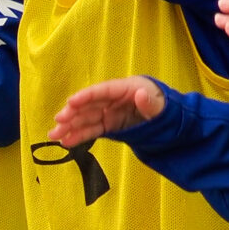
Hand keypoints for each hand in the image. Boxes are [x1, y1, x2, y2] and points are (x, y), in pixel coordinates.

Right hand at [48, 77, 164, 148]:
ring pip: (87, 118)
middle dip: (73, 113)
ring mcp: (111, 112)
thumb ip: (151, 103)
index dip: (87, 96)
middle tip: (58, 122)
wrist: (173, 123)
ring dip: (70, 126)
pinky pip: (92, 129)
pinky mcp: (110, 125)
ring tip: (55, 136)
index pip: (103, 91)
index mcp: (127, 88)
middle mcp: (114, 99)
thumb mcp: (163, 107)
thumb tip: (139, 94)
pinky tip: (67, 141)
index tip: (71, 102)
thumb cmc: (167, 109)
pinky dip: (80, 135)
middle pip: (90, 104)